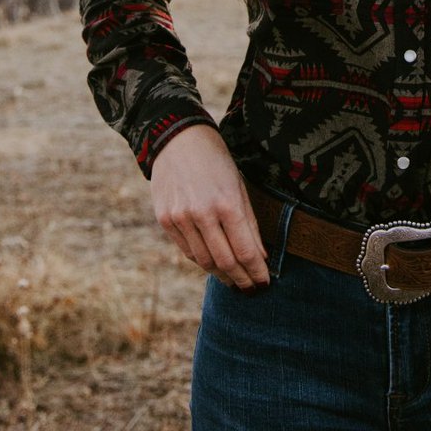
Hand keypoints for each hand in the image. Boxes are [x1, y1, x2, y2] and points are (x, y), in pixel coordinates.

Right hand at [150, 124, 268, 288]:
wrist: (177, 139)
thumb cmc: (216, 160)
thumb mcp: (239, 185)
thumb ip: (249, 222)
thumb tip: (260, 256)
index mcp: (227, 202)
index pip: (245, 251)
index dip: (257, 272)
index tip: (265, 283)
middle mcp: (202, 213)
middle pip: (225, 262)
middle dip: (241, 280)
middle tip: (251, 290)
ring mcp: (180, 218)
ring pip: (204, 261)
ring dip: (222, 276)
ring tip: (234, 281)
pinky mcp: (165, 220)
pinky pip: (187, 251)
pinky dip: (202, 261)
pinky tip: (214, 265)